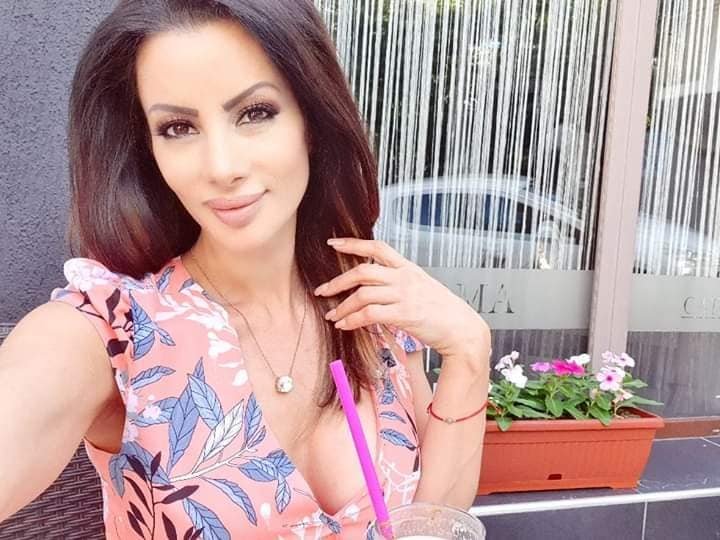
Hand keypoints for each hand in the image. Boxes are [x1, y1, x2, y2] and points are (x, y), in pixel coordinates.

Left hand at [314, 238, 489, 358]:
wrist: (462, 329)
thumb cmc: (443, 312)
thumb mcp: (422, 288)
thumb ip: (400, 283)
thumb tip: (377, 288)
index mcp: (408, 268)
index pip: (377, 247)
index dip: (353, 243)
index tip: (333, 243)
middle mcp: (404, 278)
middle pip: (362, 271)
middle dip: (337, 282)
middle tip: (322, 291)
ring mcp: (404, 295)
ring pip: (362, 294)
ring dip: (342, 306)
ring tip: (332, 315)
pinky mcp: (404, 314)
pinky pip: (369, 314)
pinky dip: (352, 320)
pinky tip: (345, 326)